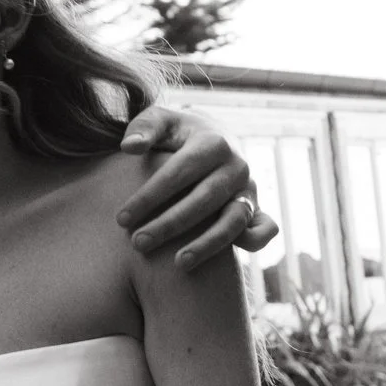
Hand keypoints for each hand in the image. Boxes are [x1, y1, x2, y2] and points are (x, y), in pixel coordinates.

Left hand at [116, 108, 276, 268]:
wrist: (211, 136)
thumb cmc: (176, 133)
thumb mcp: (160, 121)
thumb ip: (143, 129)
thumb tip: (129, 147)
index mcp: (213, 142)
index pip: (178, 173)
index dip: (149, 196)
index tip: (121, 219)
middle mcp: (236, 166)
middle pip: (204, 200)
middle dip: (170, 224)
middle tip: (137, 243)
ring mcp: (248, 189)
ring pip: (233, 220)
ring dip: (207, 244)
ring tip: (179, 264)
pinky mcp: (256, 207)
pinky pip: (263, 228)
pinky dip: (254, 242)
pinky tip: (226, 260)